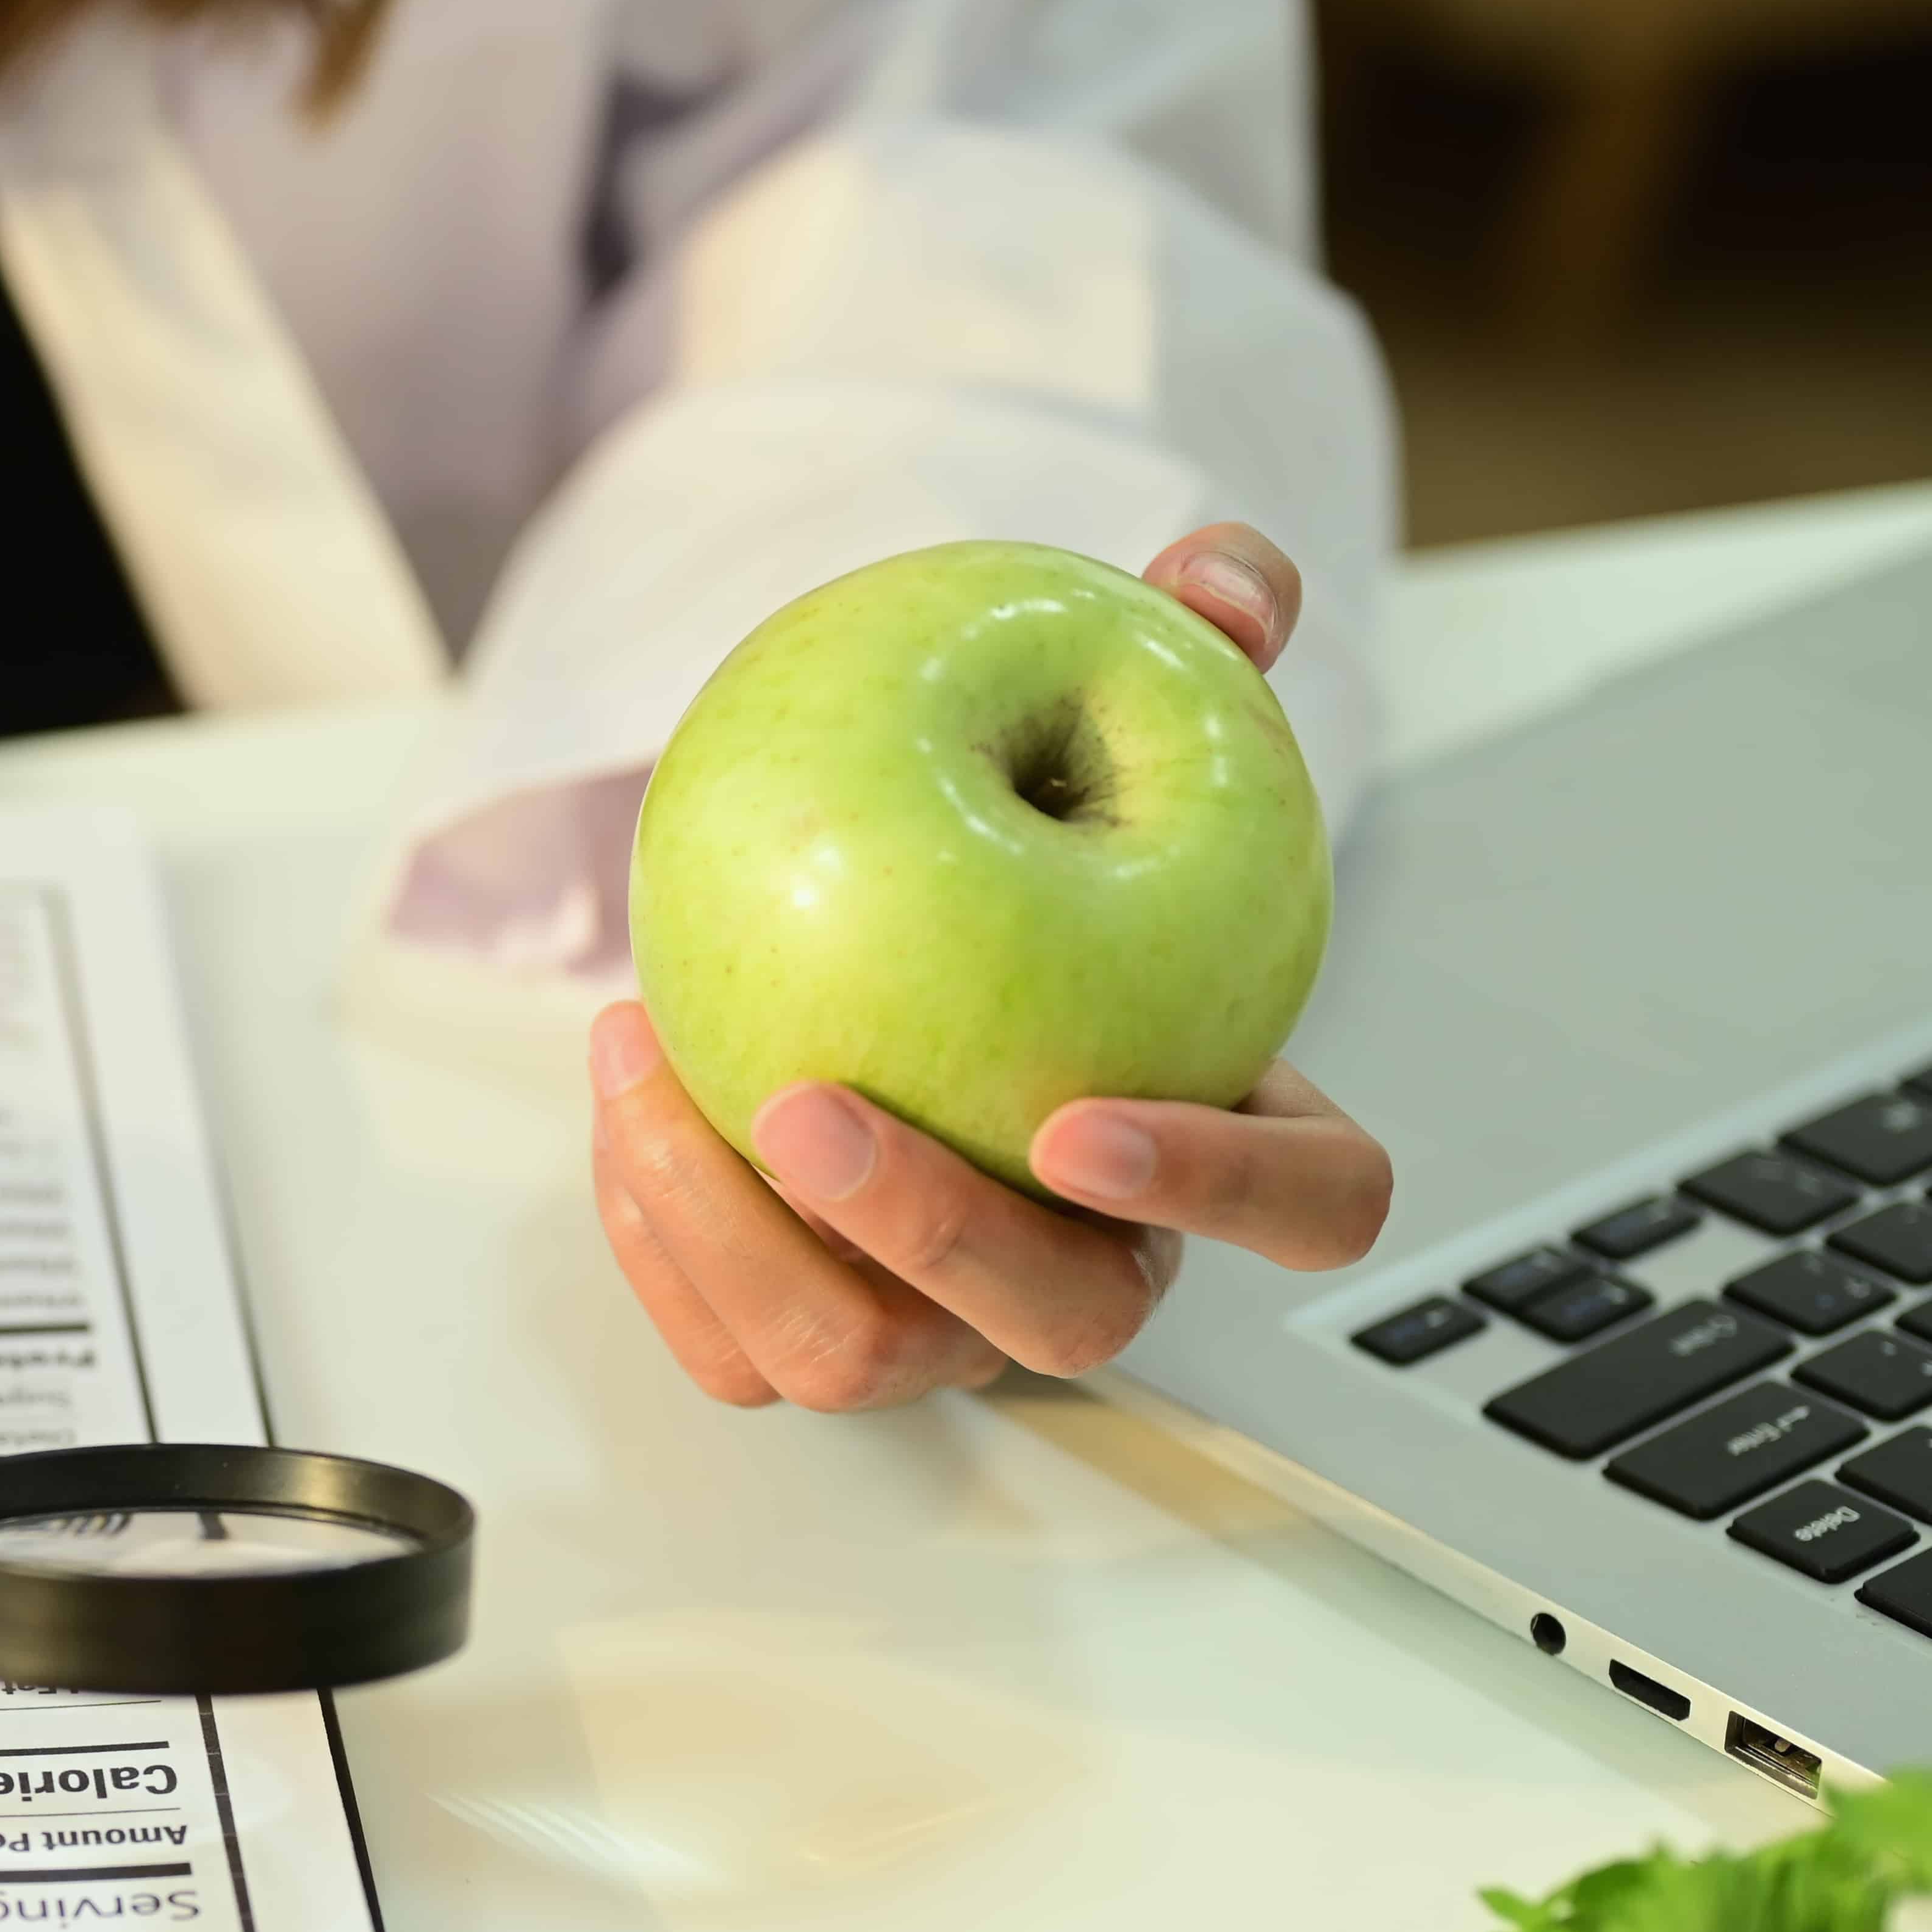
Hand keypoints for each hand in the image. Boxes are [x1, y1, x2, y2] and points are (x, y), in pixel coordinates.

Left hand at [586, 523, 1391, 1408]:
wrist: (895, 940)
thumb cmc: (1038, 841)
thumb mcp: (1124, 721)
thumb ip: (1201, 639)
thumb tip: (1222, 575)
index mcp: (1223, 1141)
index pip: (1309, 1208)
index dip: (1220, 1189)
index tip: (1081, 1120)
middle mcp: (1095, 1257)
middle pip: (1054, 1321)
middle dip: (921, 1230)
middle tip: (800, 1105)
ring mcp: (951, 1320)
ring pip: (855, 1356)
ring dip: (734, 1230)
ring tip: (645, 1061)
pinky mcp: (810, 1329)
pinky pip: (728, 1342)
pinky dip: (656, 1230)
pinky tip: (622, 1085)